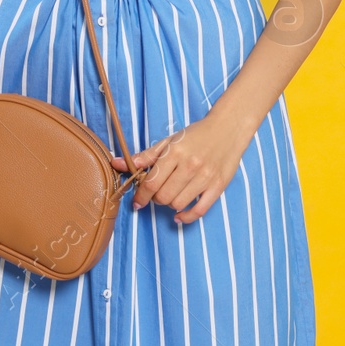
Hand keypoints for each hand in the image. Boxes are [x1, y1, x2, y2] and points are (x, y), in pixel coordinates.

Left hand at [110, 109, 255, 224]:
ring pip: (178, 204)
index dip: (140, 196)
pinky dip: (186, 217)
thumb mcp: (169, 141)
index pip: (151, 183)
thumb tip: (116, 163)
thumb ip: (145, 156)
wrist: (228, 128)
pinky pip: (199, 210)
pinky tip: (179, 215)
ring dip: (170, 204)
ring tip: (171, 195)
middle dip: (155, 199)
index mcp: (175, 152)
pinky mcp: (218, 186)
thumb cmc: (196, 135)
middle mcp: (190, 165)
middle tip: (157, 193)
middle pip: (163, 196)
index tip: (137, 202)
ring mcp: (205, 177)